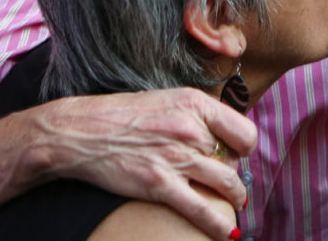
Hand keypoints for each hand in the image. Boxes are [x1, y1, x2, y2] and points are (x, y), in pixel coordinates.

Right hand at [21, 87, 256, 239]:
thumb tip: (222, 137)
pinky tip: (227, 235)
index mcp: (195, 103)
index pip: (244, 131)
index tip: (238, 154)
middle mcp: (191, 129)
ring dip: (235, 198)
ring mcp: (176, 157)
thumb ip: (196, 116)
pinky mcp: (160, 184)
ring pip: (226, 184)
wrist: (82, 131)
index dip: (245, 147)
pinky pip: (200, 209)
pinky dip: (218, 225)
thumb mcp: (168, 100)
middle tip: (226, 179)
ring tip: (236, 205)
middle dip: (233, 172)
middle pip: (234, 159)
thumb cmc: (124, 115)